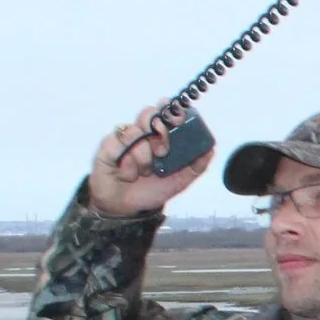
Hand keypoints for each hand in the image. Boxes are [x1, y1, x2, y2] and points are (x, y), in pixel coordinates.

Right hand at [89, 104, 209, 215]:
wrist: (128, 208)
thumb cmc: (152, 190)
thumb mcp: (180, 181)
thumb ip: (196, 166)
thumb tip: (211, 149)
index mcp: (159, 136)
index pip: (164, 111)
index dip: (171, 110)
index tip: (178, 119)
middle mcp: (141, 133)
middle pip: (148, 113)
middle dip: (159, 132)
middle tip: (163, 153)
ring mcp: (123, 139)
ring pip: (134, 132)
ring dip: (143, 157)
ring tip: (143, 172)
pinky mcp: (107, 147)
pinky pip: (117, 146)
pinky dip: (126, 165)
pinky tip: (126, 175)